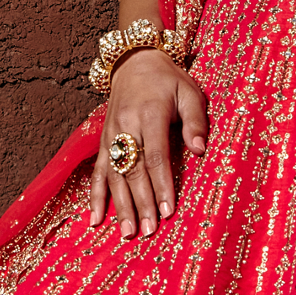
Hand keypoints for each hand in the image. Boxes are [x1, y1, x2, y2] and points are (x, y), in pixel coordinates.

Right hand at [88, 48, 209, 238]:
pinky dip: (95, 196)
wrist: (134, 62)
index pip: (156, 156)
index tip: (169, 210)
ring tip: (127, 232)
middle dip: (141, 203)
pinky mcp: (103, 141)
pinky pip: (97, 172)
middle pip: (133, 171)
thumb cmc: (168, 80)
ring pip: (114, 175)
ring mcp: (111, 135)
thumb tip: (200, 150)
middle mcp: (126, 126)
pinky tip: (95, 219)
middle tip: (150, 230)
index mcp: (150, 114)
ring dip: (120, 206)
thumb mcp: (189, 92)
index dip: (162, 185)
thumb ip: (195, 121)